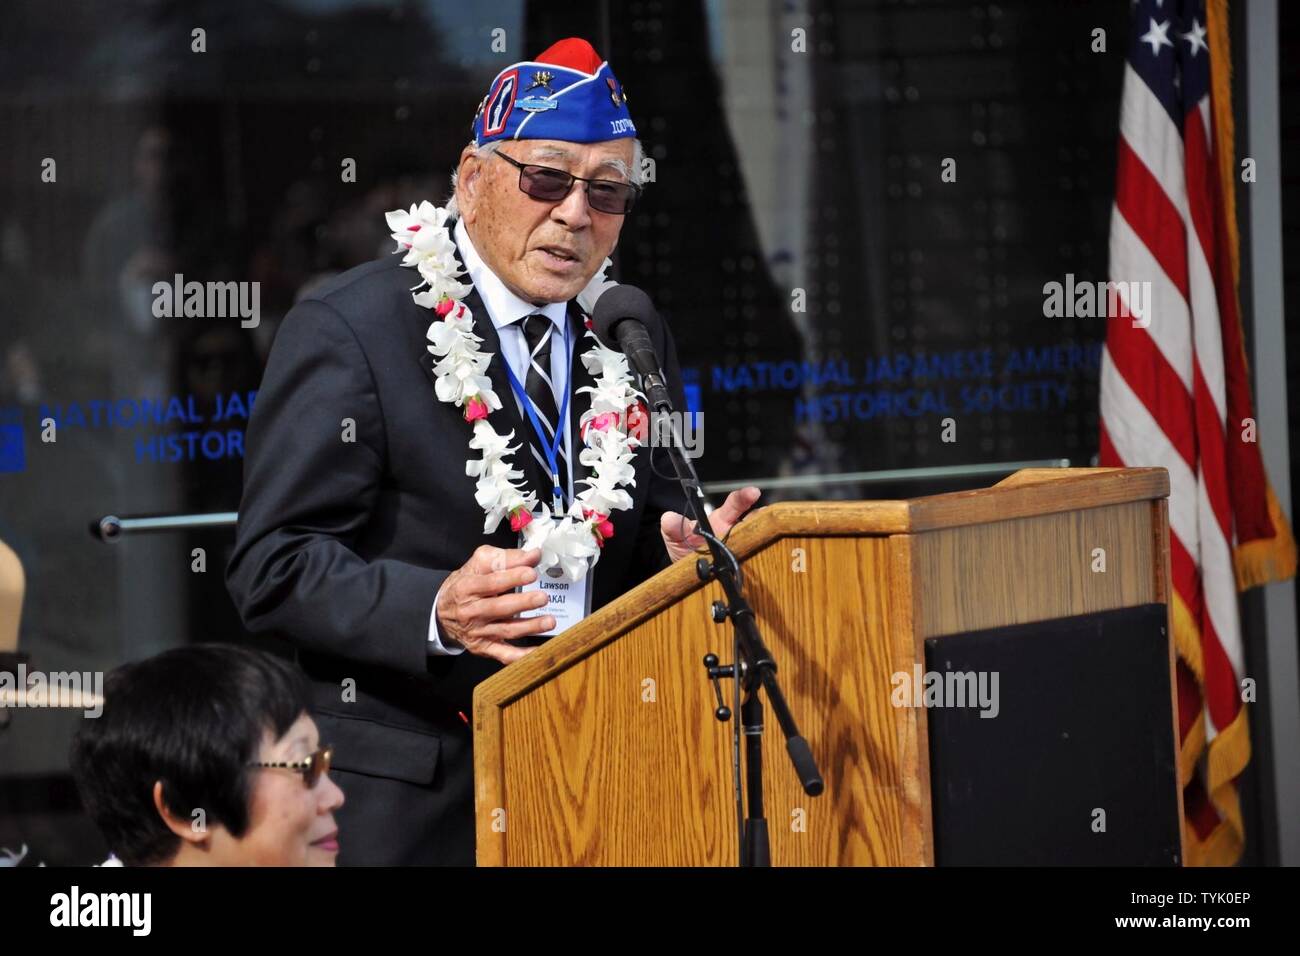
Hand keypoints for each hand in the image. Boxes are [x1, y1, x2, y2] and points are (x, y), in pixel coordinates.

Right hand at [436, 546, 553, 663]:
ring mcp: (478, 632)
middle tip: (543, 598)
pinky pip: (504, 654)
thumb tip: (533, 555)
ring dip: (529, 627)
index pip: (491, 583)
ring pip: (506, 630)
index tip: (531, 573)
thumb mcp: (478, 564)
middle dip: (522, 603)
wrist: (443, 612)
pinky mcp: (484, 647)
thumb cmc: (466, 584)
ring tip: (549, 621)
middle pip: (499, 608)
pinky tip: (539, 650)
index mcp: (467, 588)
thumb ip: (505, 558)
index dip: (512, 577)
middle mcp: (471, 611)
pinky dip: (522, 655)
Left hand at [660, 486, 760, 563]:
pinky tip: (761, 556)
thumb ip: (673, 527)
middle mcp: (735, 531)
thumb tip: (669, 518)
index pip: (735, 504)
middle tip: (765, 514)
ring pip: (757, 538)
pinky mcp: (744, 564)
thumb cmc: (685, 550)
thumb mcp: (675, 537)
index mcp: (721, 520)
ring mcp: (741, 548)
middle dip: (761, 516)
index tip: (753, 492)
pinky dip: (759, 555)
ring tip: (767, 534)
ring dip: (762, 536)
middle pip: (754, 519)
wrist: (686, 575)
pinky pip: (754, 558)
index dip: (744, 497)